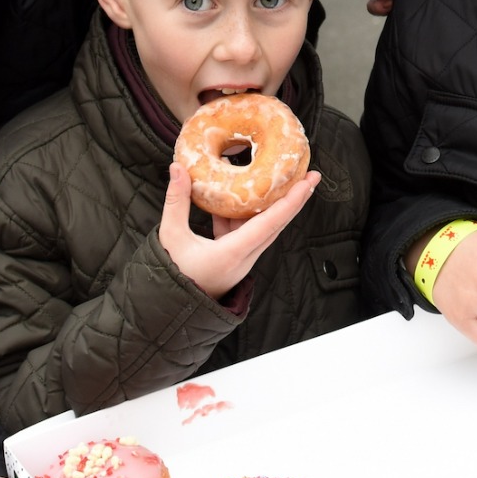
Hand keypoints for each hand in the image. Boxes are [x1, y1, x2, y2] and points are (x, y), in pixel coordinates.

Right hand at [158, 162, 319, 299]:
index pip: (270, 223)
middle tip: (308, 175)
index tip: (308, 182)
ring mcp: (241, 259)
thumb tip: (178, 167)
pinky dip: (244, 215)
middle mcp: (244, 257)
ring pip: (262, 228)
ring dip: (270, 205)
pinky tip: (235, 198)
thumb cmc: (171, 277)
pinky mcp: (233, 259)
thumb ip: (176, 201)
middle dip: (294, 199)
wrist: (169, 310)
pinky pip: (246, 232)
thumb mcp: (171, 236)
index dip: (291, 201)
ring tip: (278, 180)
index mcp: (233, 253)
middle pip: (276, 224)